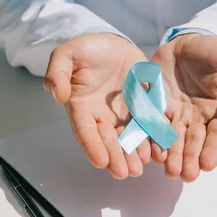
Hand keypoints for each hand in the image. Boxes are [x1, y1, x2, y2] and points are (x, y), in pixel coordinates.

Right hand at [43, 33, 150, 178]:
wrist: (112, 43)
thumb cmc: (86, 50)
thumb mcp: (66, 55)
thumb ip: (58, 73)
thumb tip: (57, 95)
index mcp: (82, 107)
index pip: (85, 131)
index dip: (92, 146)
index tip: (100, 162)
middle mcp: (103, 116)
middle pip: (109, 141)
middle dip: (116, 157)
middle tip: (124, 173)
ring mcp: (123, 114)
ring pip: (129, 138)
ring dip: (134, 153)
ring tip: (140, 166)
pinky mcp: (142, 107)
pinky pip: (148, 124)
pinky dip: (153, 138)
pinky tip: (158, 150)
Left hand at [150, 34, 216, 181]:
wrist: (186, 42)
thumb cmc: (214, 53)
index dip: (213, 149)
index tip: (207, 165)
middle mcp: (196, 118)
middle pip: (193, 142)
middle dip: (190, 159)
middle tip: (185, 175)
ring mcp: (175, 114)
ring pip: (173, 138)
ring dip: (171, 155)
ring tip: (169, 169)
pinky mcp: (155, 106)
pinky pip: (152, 124)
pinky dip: (151, 138)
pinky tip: (150, 152)